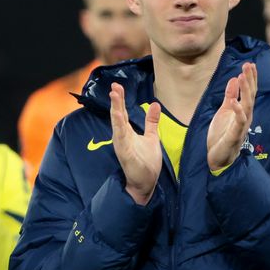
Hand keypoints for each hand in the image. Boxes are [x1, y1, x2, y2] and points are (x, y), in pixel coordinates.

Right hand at [110, 82, 161, 204]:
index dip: (120, 99)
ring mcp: (122, 146)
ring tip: (114, 96)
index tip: (117, 86)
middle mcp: (122, 137)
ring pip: (117, 125)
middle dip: (116, 101)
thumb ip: (151, 122)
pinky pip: (121, 139)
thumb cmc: (146, 162)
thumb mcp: (151, 137)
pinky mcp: (125, 154)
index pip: (123, 112)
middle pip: (118, 115)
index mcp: (127, 133)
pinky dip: (119, 128)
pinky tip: (118, 117)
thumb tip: (155, 104)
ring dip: (116, 110)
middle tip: (114, 86)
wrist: (145, 183)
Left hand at [206, 61, 256, 170]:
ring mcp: (241, 126)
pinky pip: (239, 122)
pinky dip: (238, 112)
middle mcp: (245, 117)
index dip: (250, 78)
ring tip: (242, 77)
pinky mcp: (235, 135)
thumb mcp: (224, 111)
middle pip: (250, 95)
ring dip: (245, 91)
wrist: (218, 157)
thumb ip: (230, 96)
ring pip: (247, 106)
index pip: (249, 91)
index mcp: (243, 110)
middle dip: (250, 80)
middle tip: (248, 65)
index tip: (249, 64)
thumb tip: (234, 79)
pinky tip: (235, 102)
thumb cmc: (222, 135)